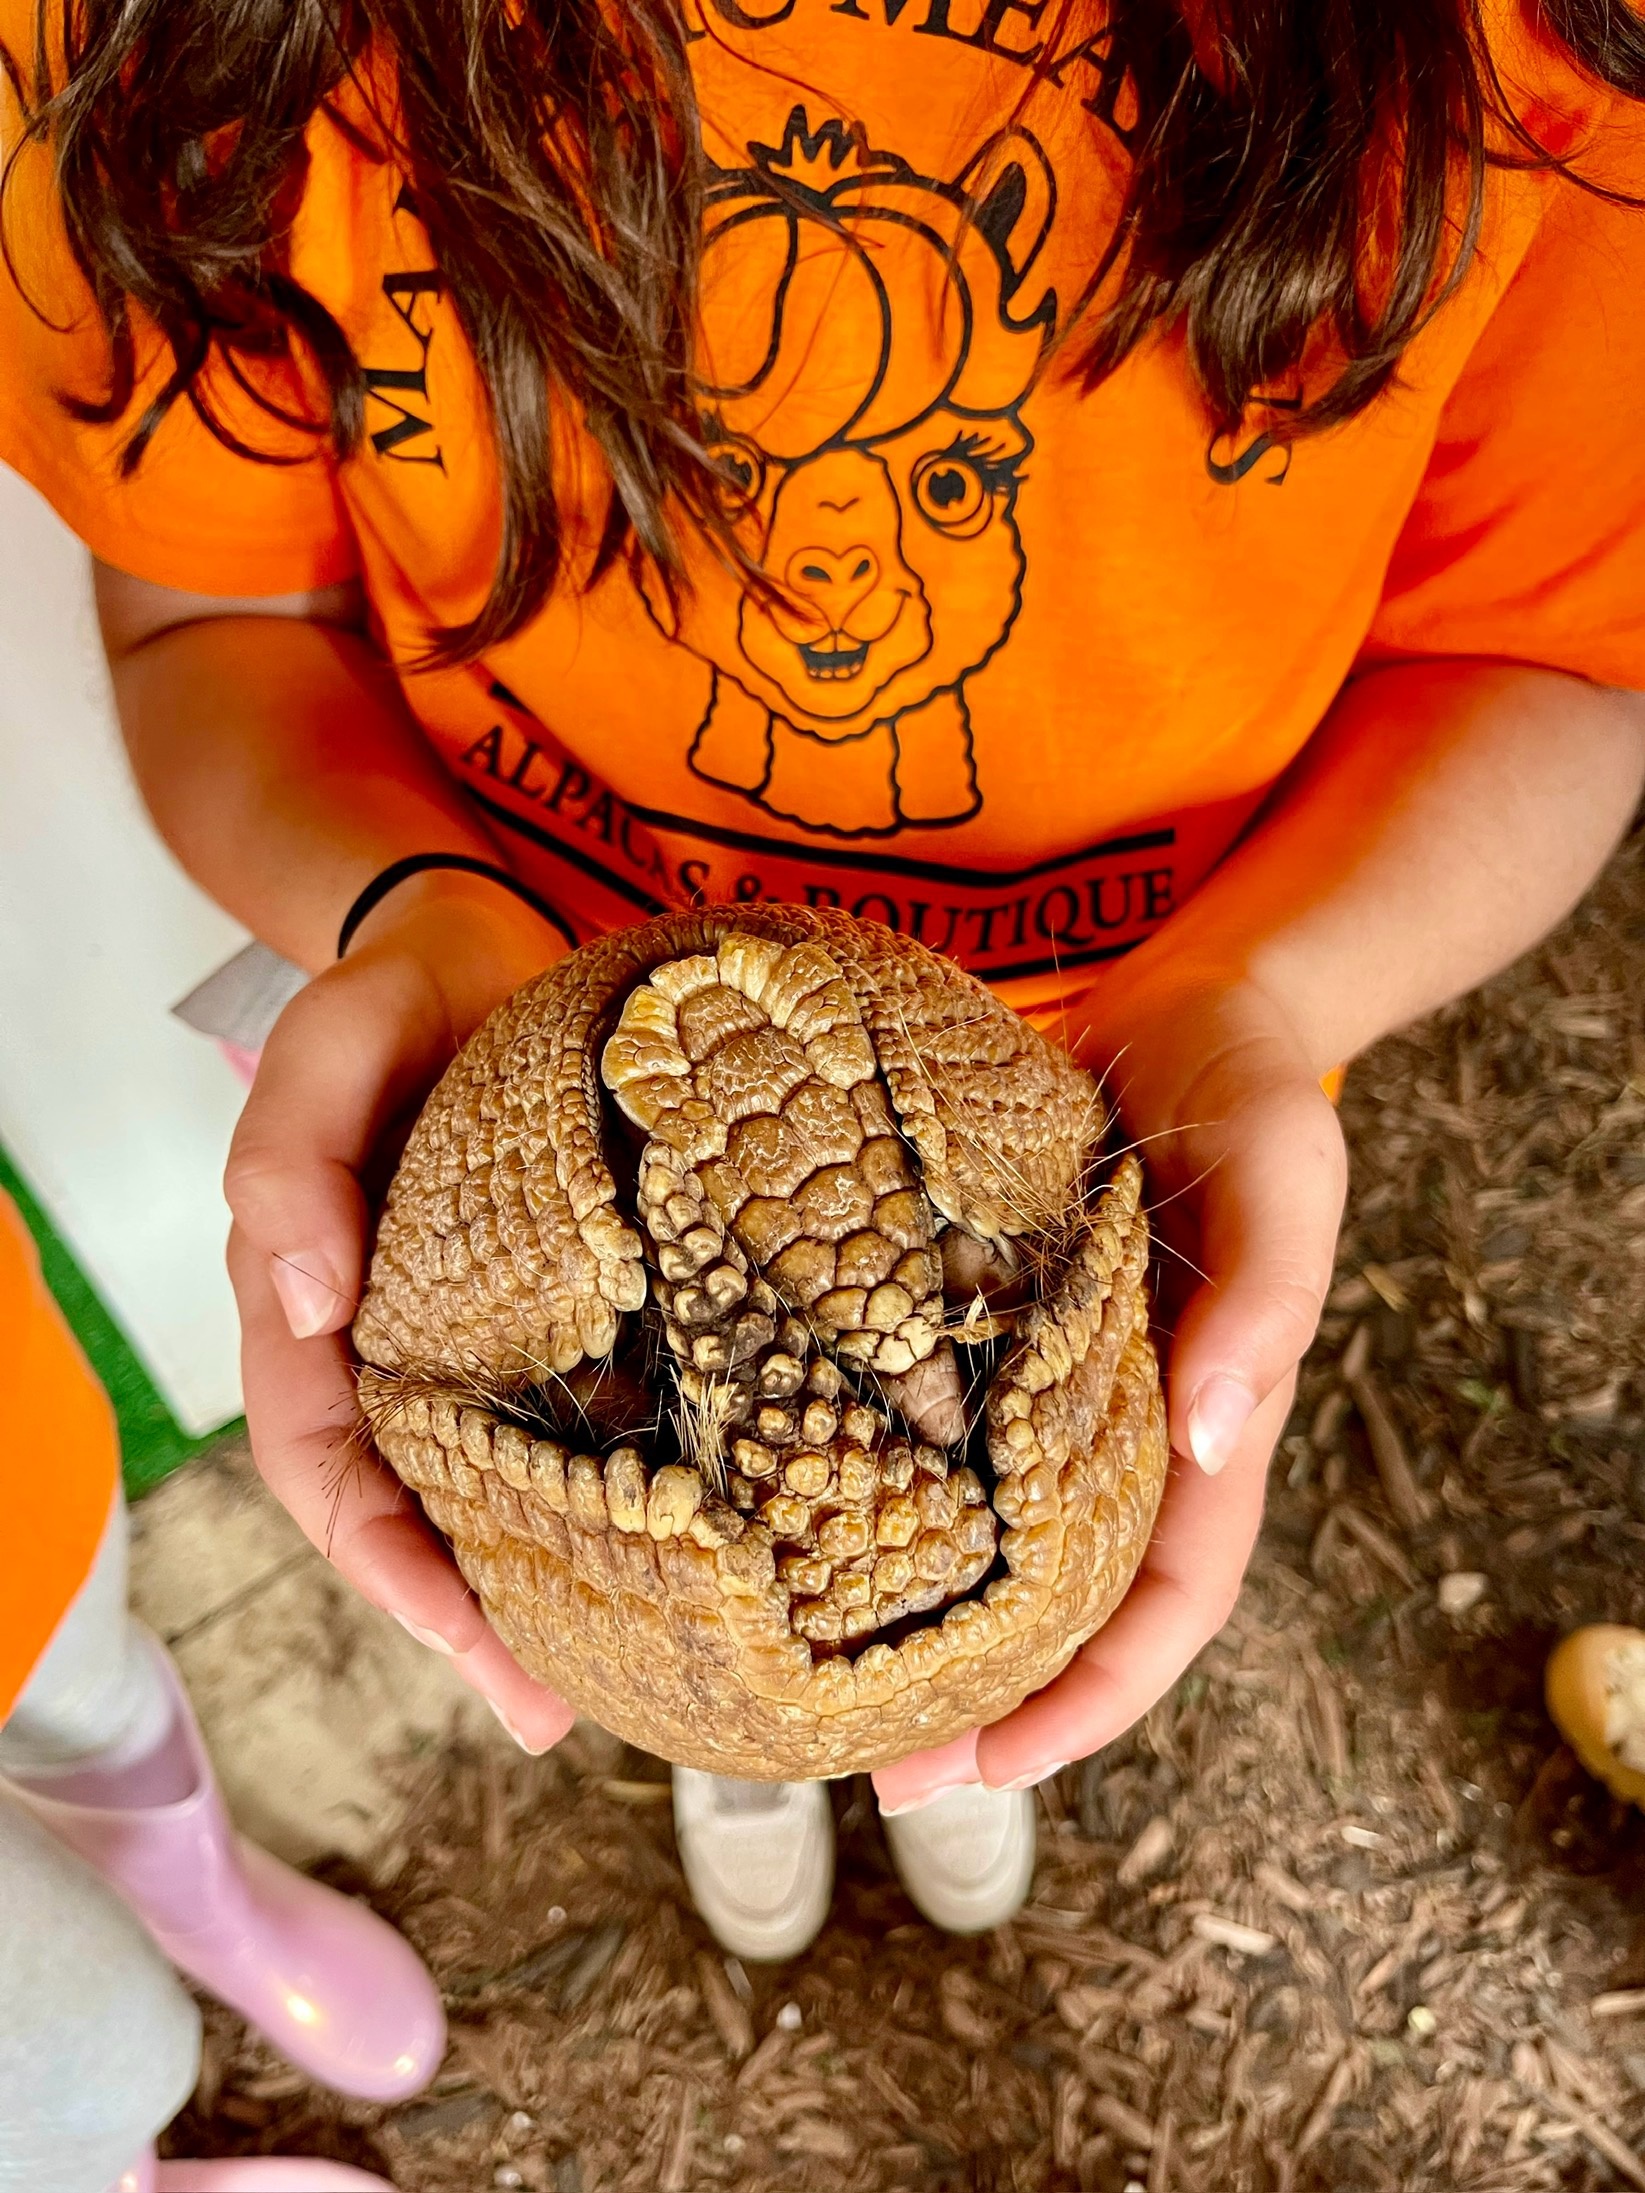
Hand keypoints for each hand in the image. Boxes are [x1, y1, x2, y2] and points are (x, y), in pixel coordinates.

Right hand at [223, 874, 577, 1752]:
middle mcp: (393, 1334)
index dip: (379, 1559)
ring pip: (492, 1481)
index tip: (456, 1635)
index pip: (324, 1459)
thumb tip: (306, 1300)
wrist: (484, 935)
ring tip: (621, 1673)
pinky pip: (571, 1416)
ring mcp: (480, 1326)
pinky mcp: (567, 1300)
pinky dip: (604, 1491)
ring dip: (542, 1581)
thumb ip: (290, 1155)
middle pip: (410, 1506)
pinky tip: (678, 1544)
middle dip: (466, 1619)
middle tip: (550, 1712)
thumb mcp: (331, 1040)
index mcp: (320, 1296)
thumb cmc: (401, 988)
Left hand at [873, 965, 1346, 1810]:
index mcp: (1208, 1423)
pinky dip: (880, 1496)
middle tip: (874, 1774)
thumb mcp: (1286, 1161)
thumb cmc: (1246, 1078)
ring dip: (920, 1622)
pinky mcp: (983, 1327)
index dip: (1092, 1703)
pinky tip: (792, 1520)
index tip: (993, 1768)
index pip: (1164, 1604)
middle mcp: (1123, 1428)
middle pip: (1065, 1607)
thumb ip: (1271, 1293)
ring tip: (812, 1686)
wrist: (1188, 998)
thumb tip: (1218, 1439)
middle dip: (986, 1704)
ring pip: (991, 1540)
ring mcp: (1048, 1384)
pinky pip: (937, 1437)